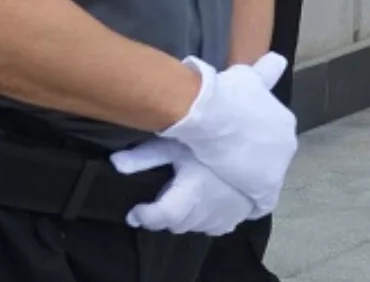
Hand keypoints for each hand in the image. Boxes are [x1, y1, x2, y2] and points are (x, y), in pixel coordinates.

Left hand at [110, 139, 254, 235]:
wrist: (255, 142)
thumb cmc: (213, 141)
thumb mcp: (176, 143)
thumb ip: (145, 156)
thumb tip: (114, 163)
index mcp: (190, 195)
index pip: (160, 216)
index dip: (144, 216)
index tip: (135, 211)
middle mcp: (206, 210)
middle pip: (174, 224)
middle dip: (162, 215)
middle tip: (158, 199)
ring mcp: (223, 215)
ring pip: (193, 227)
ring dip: (182, 218)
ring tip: (179, 199)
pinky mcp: (237, 215)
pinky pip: (214, 227)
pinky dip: (204, 220)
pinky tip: (202, 206)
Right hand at [157, 54, 298, 215]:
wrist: (213, 114)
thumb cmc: (228, 93)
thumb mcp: (250, 76)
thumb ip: (266, 71)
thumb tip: (278, 60)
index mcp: (285, 122)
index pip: (273, 138)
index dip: (254, 142)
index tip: (237, 143)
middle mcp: (288, 144)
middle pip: (270, 159)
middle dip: (253, 161)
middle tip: (228, 161)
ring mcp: (279, 168)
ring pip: (264, 179)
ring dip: (249, 181)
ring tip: (227, 180)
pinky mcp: (266, 188)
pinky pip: (261, 202)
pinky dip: (249, 202)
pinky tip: (235, 202)